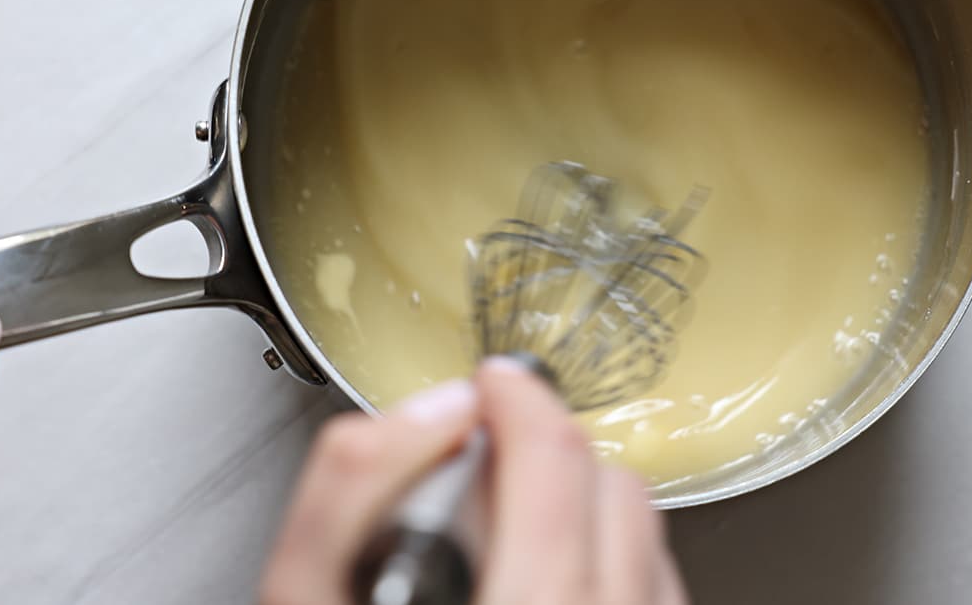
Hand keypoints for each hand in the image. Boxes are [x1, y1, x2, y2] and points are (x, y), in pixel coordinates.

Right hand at [261, 358, 688, 604]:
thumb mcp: (311, 602)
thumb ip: (353, 491)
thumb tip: (436, 412)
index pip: (553, 466)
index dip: (519, 402)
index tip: (495, 387)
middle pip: (615, 494)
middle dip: (553, 452)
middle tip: (495, 457)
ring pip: (648, 544)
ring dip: (590, 511)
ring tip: (520, 530)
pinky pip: (660, 594)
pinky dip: (616, 568)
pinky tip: (555, 588)